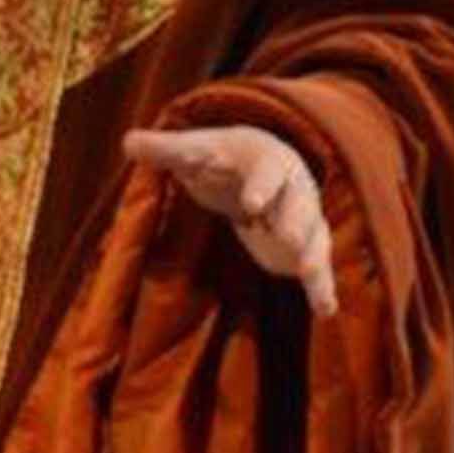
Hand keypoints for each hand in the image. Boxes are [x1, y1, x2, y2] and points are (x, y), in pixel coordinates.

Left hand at [124, 122, 338, 315]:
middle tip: (288, 238)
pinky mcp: (306, 246)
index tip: (252, 203)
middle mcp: (295, 187)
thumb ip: (166, 150)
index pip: (267, 171)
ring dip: (312, 254)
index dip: (260, 186)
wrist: (259, 161)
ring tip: (308, 274)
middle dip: (294, 220)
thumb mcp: (196, 150)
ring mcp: (305, 217)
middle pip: (298, 204)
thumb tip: (128, 142)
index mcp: (268, 158)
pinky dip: (322, 286)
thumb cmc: (223, 156)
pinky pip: (318, 266)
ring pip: (314, 235)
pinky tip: (325, 310)